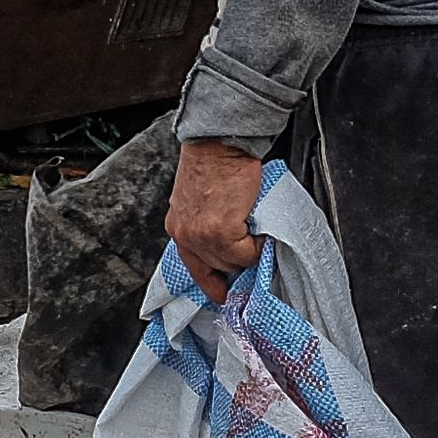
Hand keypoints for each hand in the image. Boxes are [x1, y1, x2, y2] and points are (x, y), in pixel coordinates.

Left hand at [164, 138, 269, 300]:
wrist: (219, 143)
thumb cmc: (213, 161)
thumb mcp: (197, 198)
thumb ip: (206, 222)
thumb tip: (230, 241)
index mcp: (178, 228)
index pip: (194, 267)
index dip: (211, 283)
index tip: (224, 294)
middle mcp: (186, 235)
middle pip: (217, 267)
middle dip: (237, 261)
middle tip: (253, 247)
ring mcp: (203, 236)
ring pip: (234, 263)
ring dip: (249, 250)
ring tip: (257, 230)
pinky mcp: (222, 232)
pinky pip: (248, 253)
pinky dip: (258, 244)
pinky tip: (259, 225)